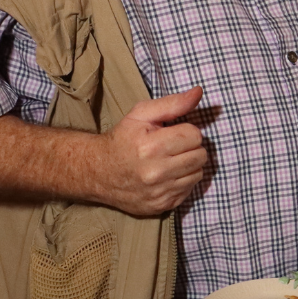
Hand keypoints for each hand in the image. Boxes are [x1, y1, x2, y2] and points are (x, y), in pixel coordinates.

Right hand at [98, 87, 207, 216]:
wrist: (97, 172)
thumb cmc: (122, 139)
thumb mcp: (141, 114)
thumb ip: (172, 103)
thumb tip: (199, 92)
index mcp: (151, 146)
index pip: (195, 135)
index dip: (186, 131)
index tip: (173, 133)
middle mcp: (156, 172)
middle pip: (200, 155)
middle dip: (190, 148)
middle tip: (173, 147)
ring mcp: (160, 192)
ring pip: (198, 174)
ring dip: (188, 165)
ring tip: (170, 160)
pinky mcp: (162, 206)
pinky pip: (189, 190)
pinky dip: (182, 181)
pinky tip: (167, 176)